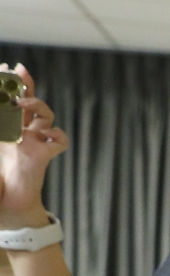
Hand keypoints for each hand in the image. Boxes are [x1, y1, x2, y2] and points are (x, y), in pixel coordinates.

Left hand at [0, 66, 64, 231]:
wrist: (7, 208)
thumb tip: (1, 126)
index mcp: (2, 131)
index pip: (5, 102)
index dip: (6, 85)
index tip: (4, 68)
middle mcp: (18, 133)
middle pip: (26, 102)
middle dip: (24, 85)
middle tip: (19, 70)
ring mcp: (33, 143)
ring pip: (44, 116)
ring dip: (38, 106)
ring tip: (24, 105)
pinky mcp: (44, 156)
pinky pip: (58, 141)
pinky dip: (57, 135)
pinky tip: (48, 135)